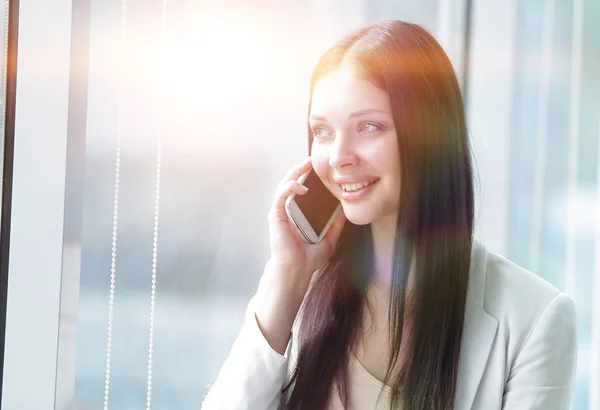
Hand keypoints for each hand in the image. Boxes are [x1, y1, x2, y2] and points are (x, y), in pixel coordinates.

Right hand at [267, 157, 345, 294]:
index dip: (310, 177)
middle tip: (314, 159)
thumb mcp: (330, 238)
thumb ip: (336, 224)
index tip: (322, 168)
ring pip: (285, 185)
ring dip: (295, 173)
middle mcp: (287, 210)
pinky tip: (300, 185)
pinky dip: (289, 187)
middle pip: (293, 183)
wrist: (296, 272)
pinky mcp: (276, 216)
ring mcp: (280, 212)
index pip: (303, 190)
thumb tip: (345, 210)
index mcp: (298, 214)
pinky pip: (281, 196)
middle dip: (302, 169)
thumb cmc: (309, 258)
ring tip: (307, 164)